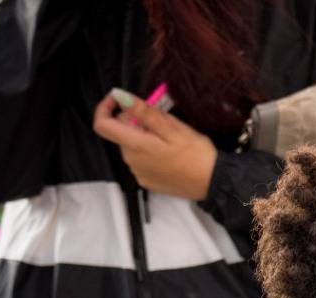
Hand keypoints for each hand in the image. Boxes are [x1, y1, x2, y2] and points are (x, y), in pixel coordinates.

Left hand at [92, 92, 217, 201]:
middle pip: (120, 133)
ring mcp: (138, 173)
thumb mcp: (172, 127)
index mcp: (134, 145)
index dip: (105, 108)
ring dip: (143, 136)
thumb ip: (143, 112)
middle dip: (134, 121)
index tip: (119, 99)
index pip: (102, 124)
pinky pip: (140, 160)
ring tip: (169, 138)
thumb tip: (119, 96)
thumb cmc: (196, 154)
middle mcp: (130, 160)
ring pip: (131, 146)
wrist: (214, 183)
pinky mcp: (148, 181)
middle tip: (161, 119)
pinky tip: (169, 154)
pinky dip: (149, 152)